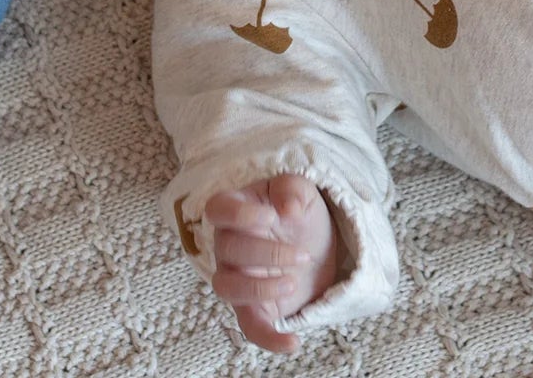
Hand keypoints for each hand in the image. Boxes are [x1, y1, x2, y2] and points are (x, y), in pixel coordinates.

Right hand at [203, 175, 338, 354]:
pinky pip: (250, 327)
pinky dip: (268, 338)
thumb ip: (293, 190)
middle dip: (267, 253)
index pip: (218, 208)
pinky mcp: (254, 307)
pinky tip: (293, 342)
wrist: (314, 245)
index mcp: (237, 210)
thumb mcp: (302, 192)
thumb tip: (287, 208)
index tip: (271, 217)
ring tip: (293, 283)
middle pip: (228, 249)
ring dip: (259, 288)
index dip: (238, 214)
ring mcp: (237, 278)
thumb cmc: (298, 212)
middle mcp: (228, 245)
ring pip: (227, 288)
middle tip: (302, 254)